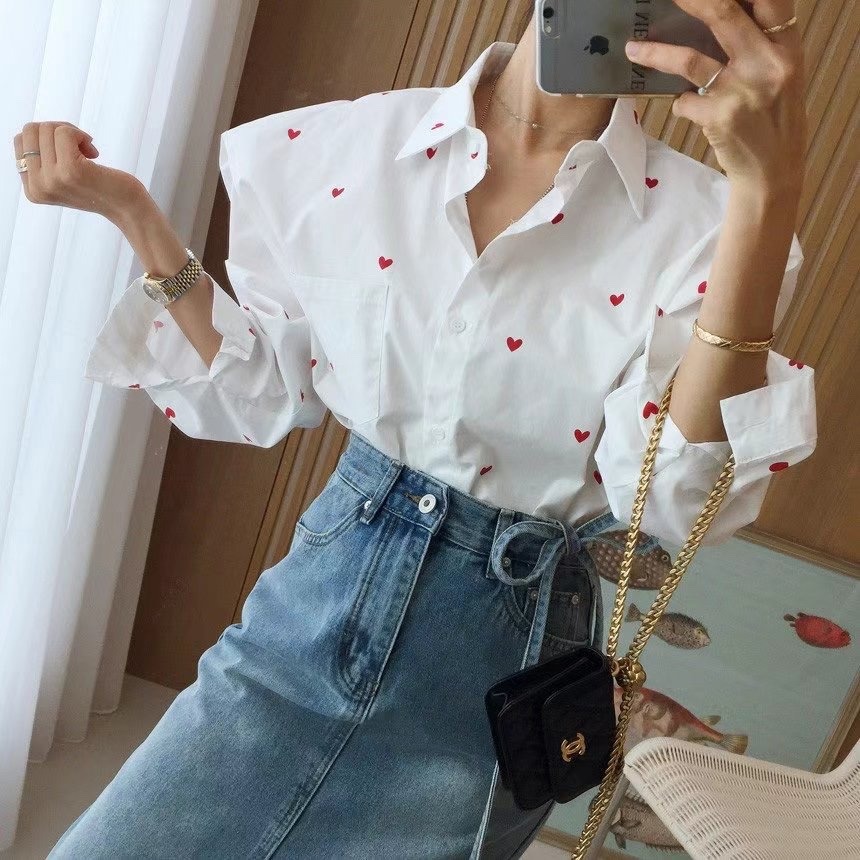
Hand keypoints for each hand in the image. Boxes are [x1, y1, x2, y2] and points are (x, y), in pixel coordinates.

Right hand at [13, 120, 143, 221]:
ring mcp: (53, 179)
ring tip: (88, 153)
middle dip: (57, 130)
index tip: (67, 151)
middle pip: (31, 131)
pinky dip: (81, 134)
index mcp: (33, 190)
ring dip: (72, 133)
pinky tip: (94, 152)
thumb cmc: (100, 188)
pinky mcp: (71, 170)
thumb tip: (31, 130)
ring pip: (48, 129)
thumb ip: (43, 160)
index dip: (46, 137)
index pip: (20, 141)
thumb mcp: (63, 177)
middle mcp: (38, 187)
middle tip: (80, 147)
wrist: (128, 208)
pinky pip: (64, 132)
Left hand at [624, 0, 805, 196]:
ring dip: (655, 53)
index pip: (770, 0)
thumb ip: (758, 46)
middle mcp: (766, 64)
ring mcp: (741, 91)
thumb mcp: (780, 76)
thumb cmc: (773, 122)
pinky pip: (684, 102)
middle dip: (690, 1)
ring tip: (632, 49)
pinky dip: (679, 104)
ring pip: (689, 60)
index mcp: (786, 49)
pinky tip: (684, 107)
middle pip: (723, 15)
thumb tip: (718, 16)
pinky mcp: (719, 118)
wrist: (772, 172)